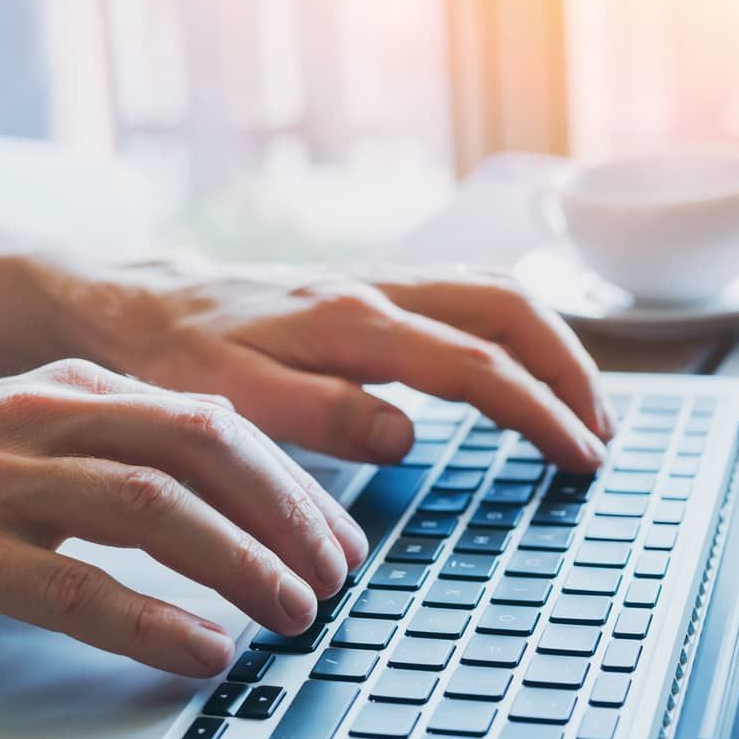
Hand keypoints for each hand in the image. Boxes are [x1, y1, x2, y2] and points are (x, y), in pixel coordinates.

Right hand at [0, 359, 366, 676]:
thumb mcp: (41, 442)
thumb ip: (131, 448)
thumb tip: (241, 481)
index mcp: (79, 386)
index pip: (216, 422)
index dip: (292, 485)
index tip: (337, 539)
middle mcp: (46, 415)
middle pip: (202, 448)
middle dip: (286, 515)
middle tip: (335, 577)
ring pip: (152, 508)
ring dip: (241, 564)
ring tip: (294, 613)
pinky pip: (75, 585)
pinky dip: (152, 620)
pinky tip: (203, 649)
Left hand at [60, 262, 612, 470]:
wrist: (138, 306)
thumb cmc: (179, 360)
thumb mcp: (233, 403)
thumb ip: (324, 417)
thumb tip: (408, 437)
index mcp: (352, 322)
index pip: (477, 364)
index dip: (540, 411)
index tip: (581, 456)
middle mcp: (378, 289)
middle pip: (511, 308)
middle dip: (571, 369)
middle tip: (600, 434)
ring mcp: (379, 281)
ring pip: (497, 290)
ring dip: (553, 343)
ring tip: (582, 405)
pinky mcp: (372, 288)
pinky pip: (469, 293)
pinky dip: (516, 329)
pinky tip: (523, 364)